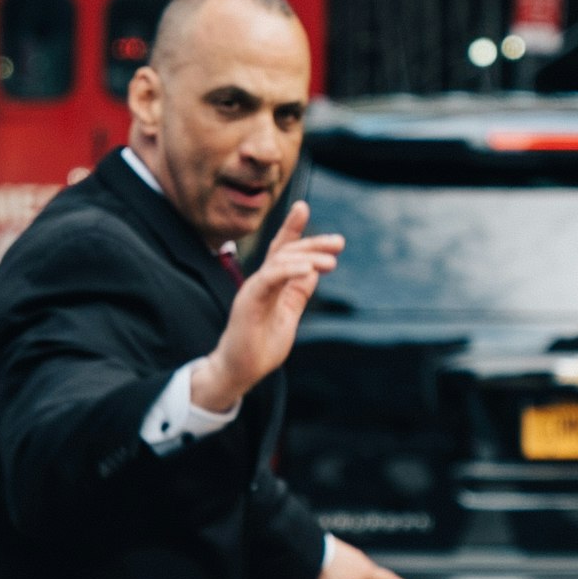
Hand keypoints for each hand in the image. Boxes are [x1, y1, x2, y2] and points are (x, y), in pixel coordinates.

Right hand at [191, 200, 346, 412]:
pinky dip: (289, 270)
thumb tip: (314, 271)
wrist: (238, 371)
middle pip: (286, 251)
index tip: (304, 207)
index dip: (293, 229)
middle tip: (338, 241)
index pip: (282, 250)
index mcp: (270, 284)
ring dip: (308, 257)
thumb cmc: (260, 346)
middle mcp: (261, 281)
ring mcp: (253, 289)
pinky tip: (309, 269)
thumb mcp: (288, 315)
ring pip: (281, 261)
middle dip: (312, 242)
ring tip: (332, 261)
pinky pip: (270, 278)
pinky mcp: (249, 301)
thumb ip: (298, 293)